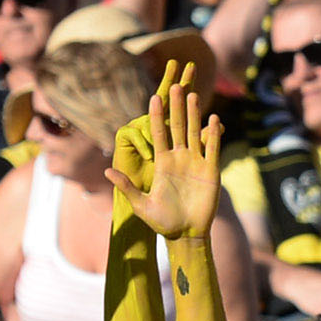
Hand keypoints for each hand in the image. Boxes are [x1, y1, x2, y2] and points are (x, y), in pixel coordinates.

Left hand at [109, 63, 224, 241]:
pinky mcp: (211, 172)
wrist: (185, 234)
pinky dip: (213, 134)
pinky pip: (212, 149)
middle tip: (175, 86)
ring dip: (194, 115)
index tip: (153, 98)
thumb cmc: (162, 222)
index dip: (156, 116)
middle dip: (176, 107)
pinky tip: (213, 119)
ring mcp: (196, 164)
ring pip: (195, 133)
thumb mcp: (140, 205)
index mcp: (163, 162)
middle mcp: (180, 159)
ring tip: (193, 95)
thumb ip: (126, 187)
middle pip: (178, 127)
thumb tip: (106, 172)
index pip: (158, 134)